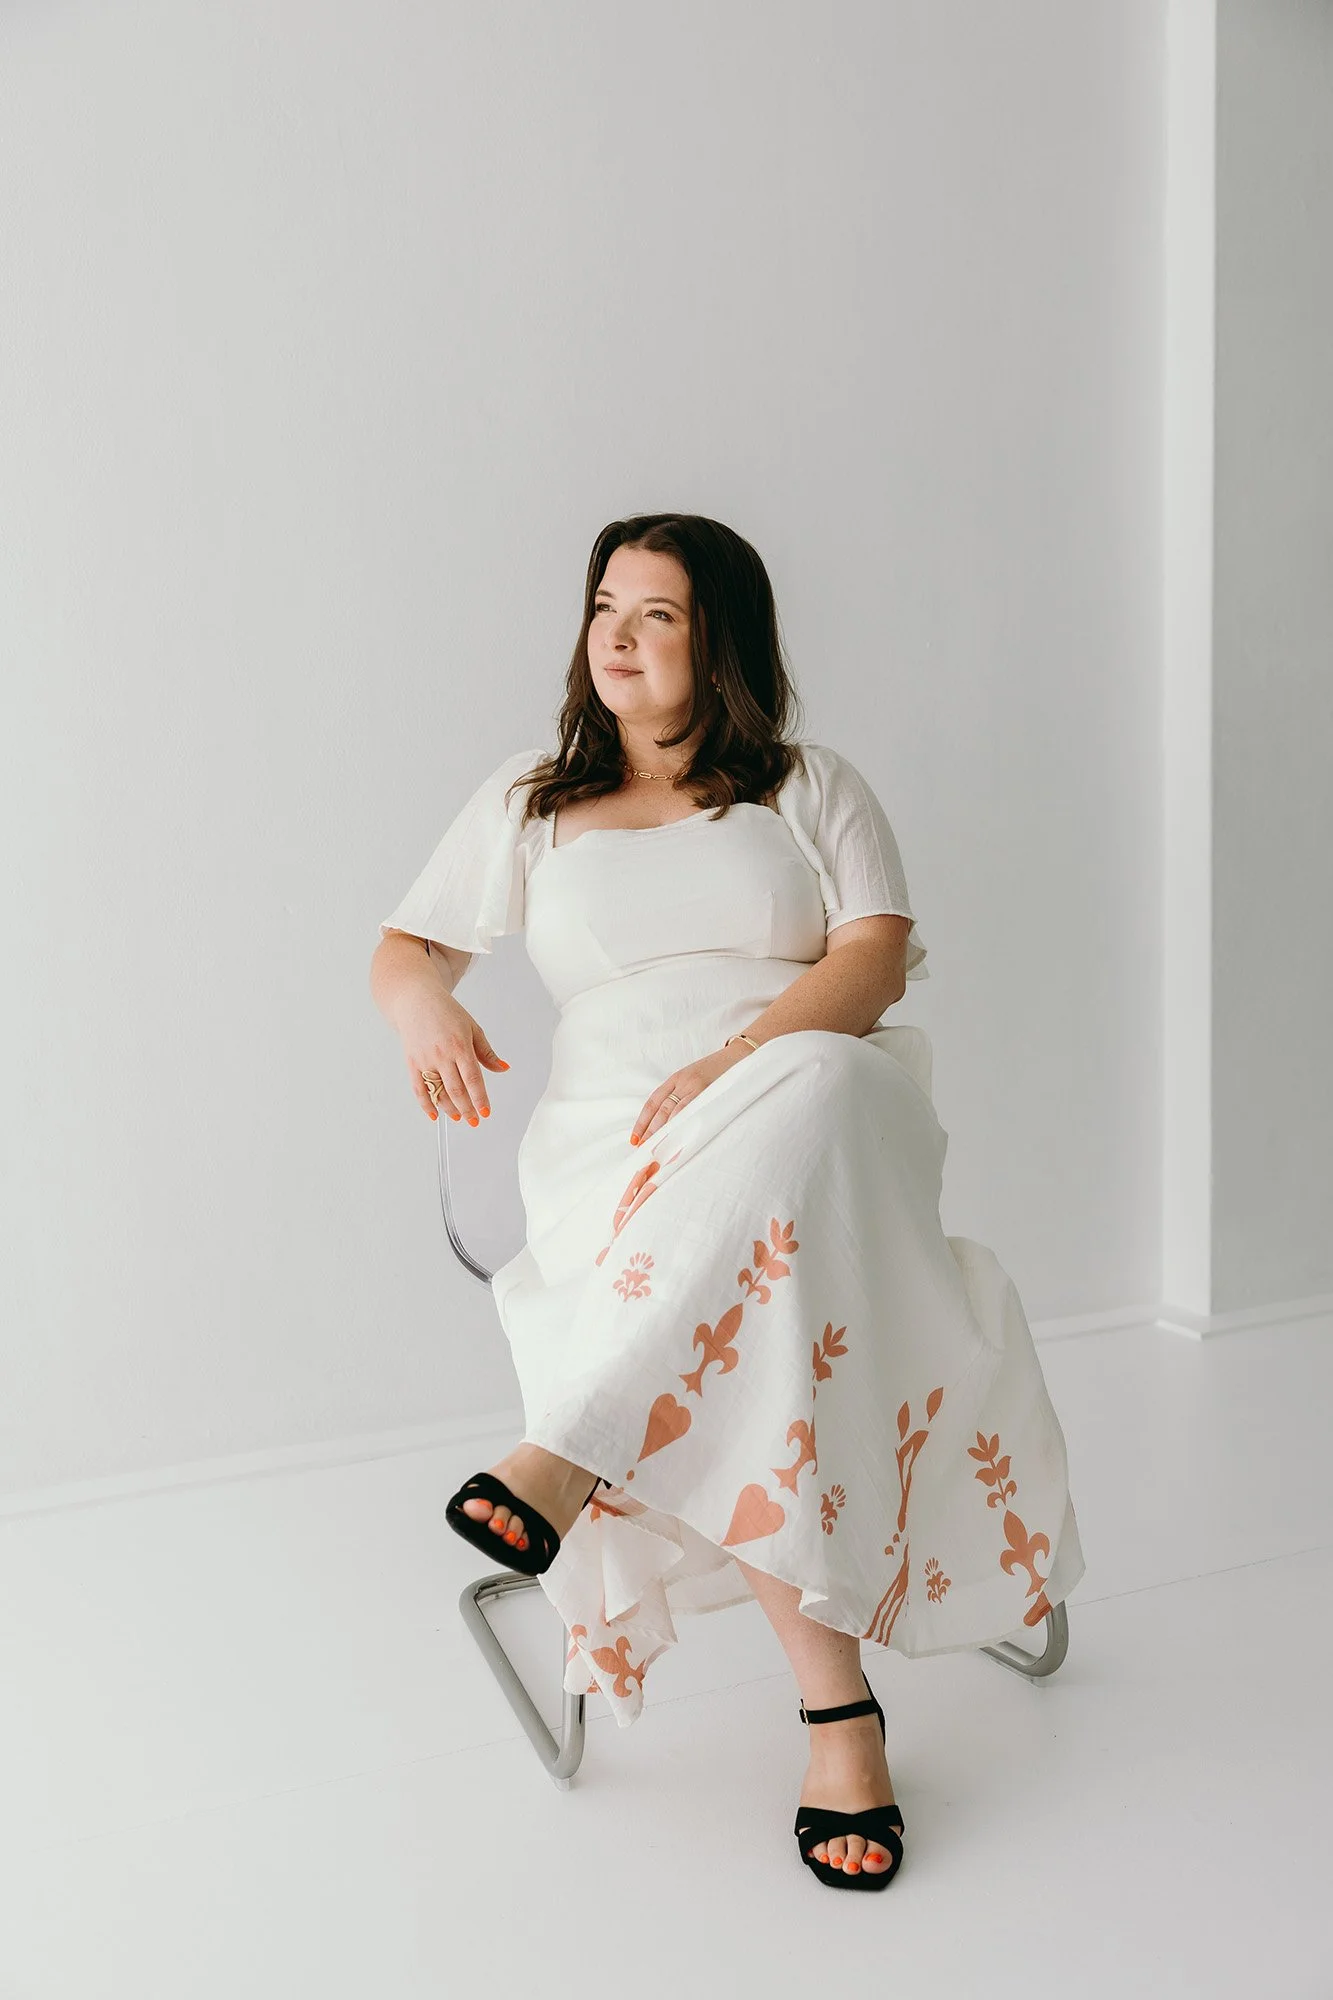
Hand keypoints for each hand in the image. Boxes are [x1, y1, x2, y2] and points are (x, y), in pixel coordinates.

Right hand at [398, 992, 508, 1123]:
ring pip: (438, 1092)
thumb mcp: (472, 1028)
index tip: (486, 1112)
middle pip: (456, 1089)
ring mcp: (425, 1059)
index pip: (472, 1078)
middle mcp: (442, 1054)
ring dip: (449, 1109)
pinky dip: (426, 1104)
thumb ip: (486, 1052)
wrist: (416, 1000)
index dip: (480, 1098)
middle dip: (467, 1109)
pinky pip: (418, 1089)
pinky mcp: (412, 1062)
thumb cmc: (446, 1013)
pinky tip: (434, 1115)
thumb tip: (503, 1068)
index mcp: (460, 1045)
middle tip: (474, 1120)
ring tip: (459, 1117)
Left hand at [630, 1041, 750, 1146]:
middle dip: (650, 1131)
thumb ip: (682, 1095)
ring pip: (674, 1112)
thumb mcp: (694, 1078)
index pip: (653, 1102)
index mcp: (677, 1078)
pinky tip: (677, 1139)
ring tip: (657, 1150)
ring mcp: (696, 1087)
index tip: (635, 1139)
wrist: (741, 1055)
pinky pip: (691, 1111)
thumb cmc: (718, 1071)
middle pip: (661, 1110)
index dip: (642, 1121)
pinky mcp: (709, 1092)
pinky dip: (682, 1126)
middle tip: (643, 1149)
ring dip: (664, 1132)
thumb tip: (669, 1124)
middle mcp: (683, 1082)